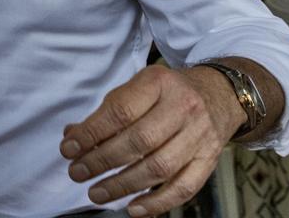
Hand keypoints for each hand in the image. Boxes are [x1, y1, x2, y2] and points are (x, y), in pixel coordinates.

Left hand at [59, 65, 243, 215]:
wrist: (220, 93)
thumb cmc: (170, 92)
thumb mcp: (138, 87)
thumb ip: (107, 111)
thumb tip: (73, 136)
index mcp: (159, 82)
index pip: (120, 111)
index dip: (90, 134)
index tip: (69, 149)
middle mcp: (183, 107)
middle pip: (139, 141)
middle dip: (102, 161)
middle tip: (78, 173)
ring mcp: (199, 135)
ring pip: (159, 167)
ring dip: (123, 185)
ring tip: (97, 193)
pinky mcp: (209, 159)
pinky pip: (184, 187)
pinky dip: (157, 202)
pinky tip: (134, 208)